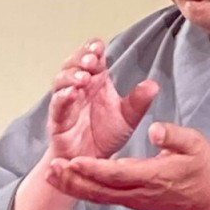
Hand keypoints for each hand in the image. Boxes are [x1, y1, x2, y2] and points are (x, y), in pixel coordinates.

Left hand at [46, 122, 209, 209]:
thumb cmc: (205, 170)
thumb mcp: (196, 145)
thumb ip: (173, 136)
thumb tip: (154, 128)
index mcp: (153, 175)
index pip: (117, 173)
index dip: (94, 168)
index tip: (73, 159)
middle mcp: (140, 191)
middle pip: (100, 189)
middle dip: (73, 180)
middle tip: (51, 169)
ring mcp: (136, 198)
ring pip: (99, 196)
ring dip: (74, 186)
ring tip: (53, 175)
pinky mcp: (136, 199)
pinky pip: (105, 196)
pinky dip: (86, 189)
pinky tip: (74, 181)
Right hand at [48, 38, 158, 159]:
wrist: (93, 163)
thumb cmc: (106, 134)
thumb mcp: (128, 117)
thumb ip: (138, 101)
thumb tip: (153, 85)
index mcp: (97, 81)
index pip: (92, 57)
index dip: (92, 48)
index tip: (99, 46)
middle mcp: (80, 88)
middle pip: (74, 64)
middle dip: (80, 58)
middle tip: (92, 60)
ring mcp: (67, 103)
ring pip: (61, 81)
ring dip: (71, 75)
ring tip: (84, 77)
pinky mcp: (58, 121)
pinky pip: (57, 106)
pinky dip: (62, 97)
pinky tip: (71, 93)